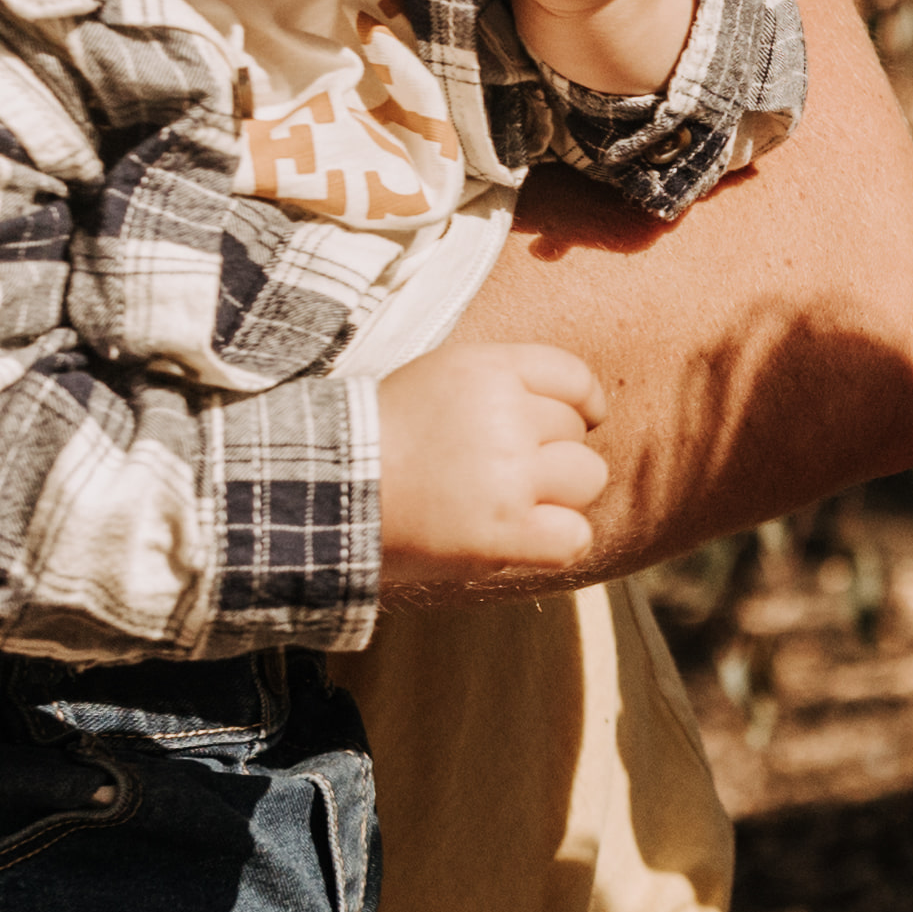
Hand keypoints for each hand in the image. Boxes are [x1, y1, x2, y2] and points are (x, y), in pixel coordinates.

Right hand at [381, 338, 607, 573]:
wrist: (325, 490)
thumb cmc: (377, 439)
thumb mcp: (437, 379)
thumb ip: (500, 386)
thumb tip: (574, 410)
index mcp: (486, 368)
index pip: (572, 377)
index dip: (582, 404)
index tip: (579, 422)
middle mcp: (504, 414)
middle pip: (576, 433)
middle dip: (550, 454)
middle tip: (500, 474)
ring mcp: (508, 473)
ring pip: (587, 478)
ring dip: (558, 496)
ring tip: (508, 504)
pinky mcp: (504, 530)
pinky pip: (575, 536)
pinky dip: (557, 542)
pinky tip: (523, 539)